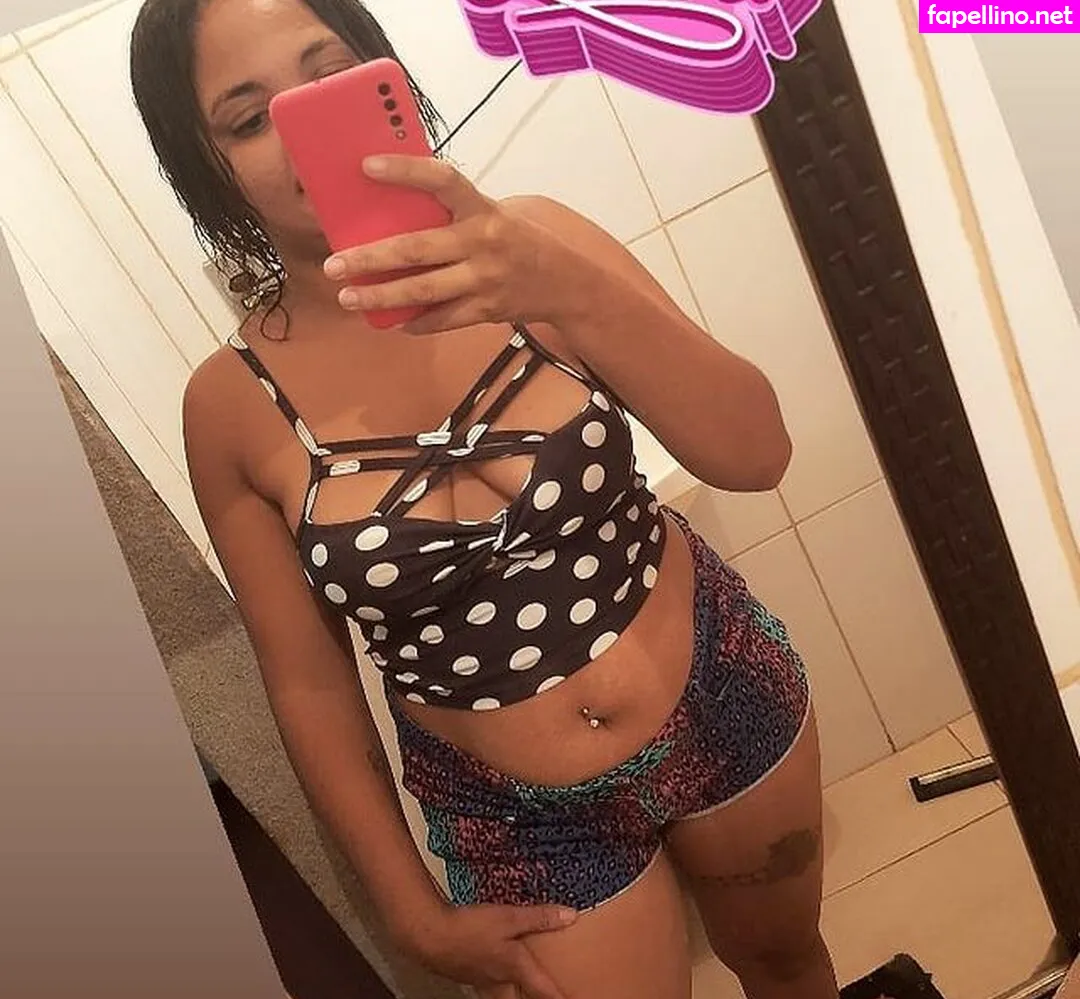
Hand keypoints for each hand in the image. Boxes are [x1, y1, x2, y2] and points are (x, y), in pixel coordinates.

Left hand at [322, 156, 584, 334]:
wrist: (567, 283)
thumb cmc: (520, 241)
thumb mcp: (494, 213)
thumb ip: (454, 212)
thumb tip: (395, 208)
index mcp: (482, 209)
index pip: (441, 179)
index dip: (404, 170)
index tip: (365, 166)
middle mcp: (482, 243)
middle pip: (416, 249)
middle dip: (369, 259)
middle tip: (334, 264)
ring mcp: (484, 280)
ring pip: (422, 291)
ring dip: (380, 297)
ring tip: (348, 297)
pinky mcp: (486, 310)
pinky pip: (442, 319)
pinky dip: (415, 323)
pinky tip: (391, 322)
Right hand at [409, 901, 576, 998]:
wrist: (430, 936)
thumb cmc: (469, 929)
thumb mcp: (508, 917)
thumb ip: (539, 917)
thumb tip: (570, 916)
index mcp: (515, 968)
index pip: (544, 991)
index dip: (561, 998)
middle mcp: (500, 981)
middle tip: (544, 996)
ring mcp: (481, 981)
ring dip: (513, 998)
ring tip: (519, 992)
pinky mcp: (466, 975)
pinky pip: (486, 989)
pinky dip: (495, 988)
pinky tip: (492, 978)